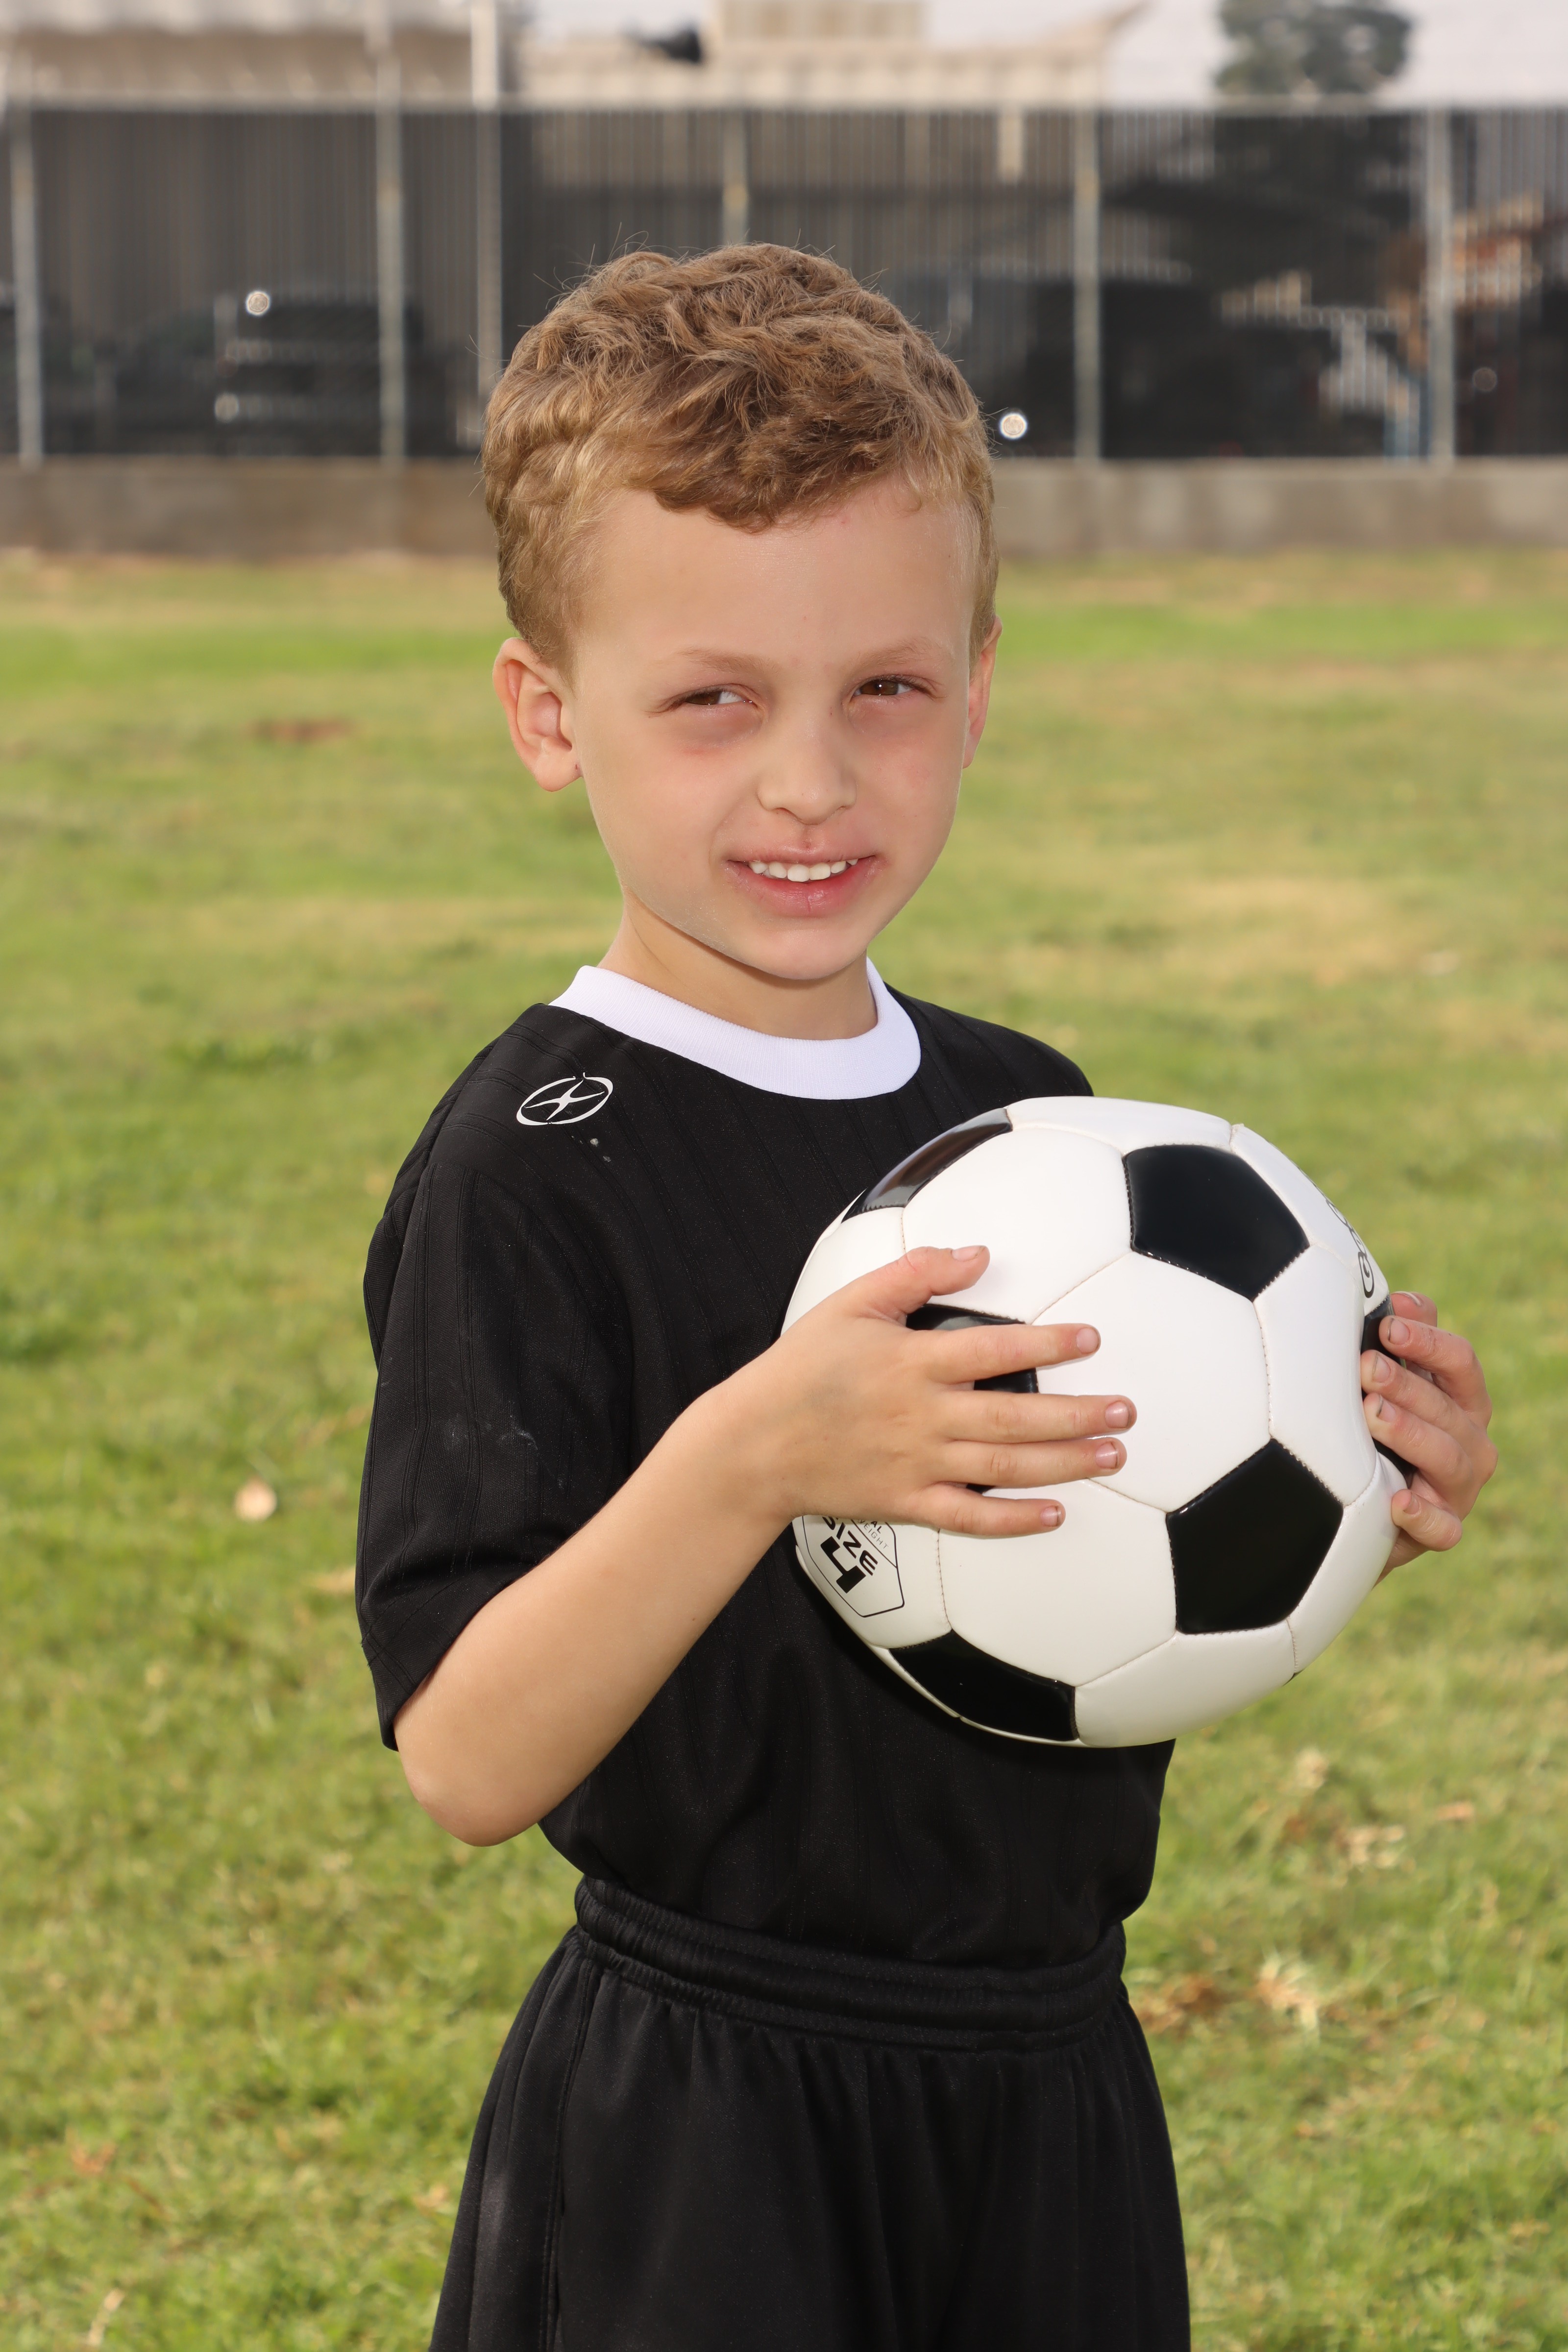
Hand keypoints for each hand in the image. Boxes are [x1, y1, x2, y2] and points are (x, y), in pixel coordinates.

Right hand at [728, 1245, 1133, 1539]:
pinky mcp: (906, 1503)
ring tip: (1112, 1456)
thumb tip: (979, 1253)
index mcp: (912, 1361)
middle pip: (1016, 1415)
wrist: (752, 1444)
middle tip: (1126, 1411)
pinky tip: (1055, 1514)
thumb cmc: (801, 1368)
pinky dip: (1014, 1520)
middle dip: (1078, 1413)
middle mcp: (922, 1415)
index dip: (1047, 1342)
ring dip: (1065, 1462)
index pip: (994, 1348)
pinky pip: (970, 1517)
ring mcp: (917, 1464)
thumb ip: (916, 1274)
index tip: (1090, 1339)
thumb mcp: (851, 1304)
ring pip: (1005, 1466)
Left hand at [1361, 1291, 1495, 1575]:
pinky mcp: (1443, 1529)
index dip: (1428, 1342)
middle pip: (1449, 1407)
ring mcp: (1460, 1488)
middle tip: (1366, 1367)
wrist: (1357, 1505)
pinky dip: (1423, 1516)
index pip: (1461, 1363)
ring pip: (1448, 1459)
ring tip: (1371, 1414)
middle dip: (1407, 1384)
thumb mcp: (1391, 1381)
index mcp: (1463, 1398)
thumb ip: (1403, 1339)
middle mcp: (1471, 1441)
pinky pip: (1444, 1529)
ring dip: (1410, 1434)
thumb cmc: (1377, 1428)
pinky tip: (1397, 1502)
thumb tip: (1397, 1300)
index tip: (1388, 1327)